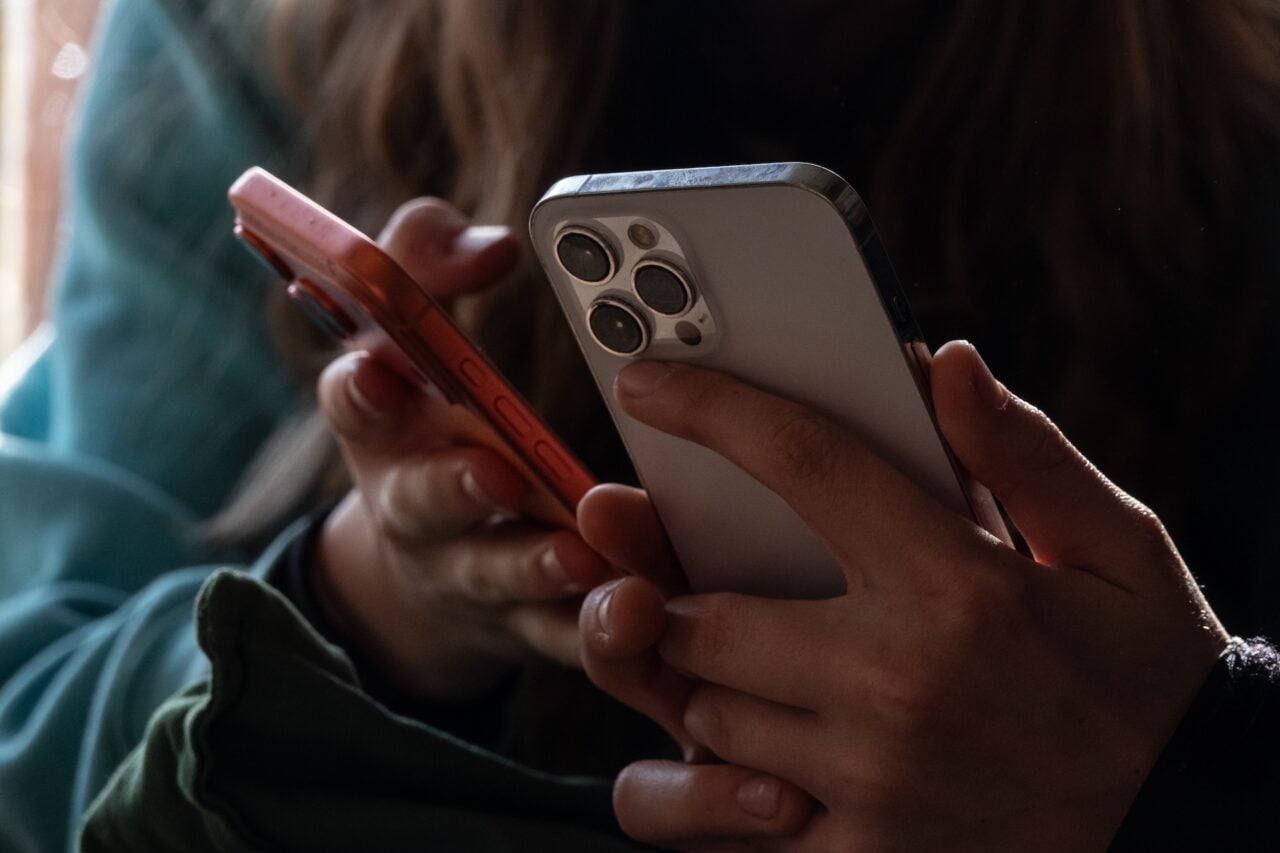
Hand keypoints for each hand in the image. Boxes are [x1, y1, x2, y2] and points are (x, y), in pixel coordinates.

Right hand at [313, 199, 611, 701]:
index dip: (362, 390)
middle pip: (420, 503)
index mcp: (385, 429)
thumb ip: (432, 265)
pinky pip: (557, 637)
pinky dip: (595, 631)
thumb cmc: (435, 415)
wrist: (435, 559)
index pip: (355, 403)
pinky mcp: (527, 624)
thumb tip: (490, 247)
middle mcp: (415, 507)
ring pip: (495, 577)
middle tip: (496, 472)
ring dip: (533, 568)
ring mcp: (470, 572)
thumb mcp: (413, 334)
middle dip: (452, 488)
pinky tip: (637, 612)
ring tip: (579, 557)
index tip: (378, 372)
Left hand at [579, 341, 1227, 850]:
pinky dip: (701, 787)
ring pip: (707, 714)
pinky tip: (733, 756)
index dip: (710, 409)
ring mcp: (872, 785)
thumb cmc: (1148, 673)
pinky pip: (722, 825)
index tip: (647, 383)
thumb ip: (1022, 452)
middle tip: (678, 568)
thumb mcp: (1116, 547)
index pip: (804, 465)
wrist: (1189, 822)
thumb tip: (945, 363)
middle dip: (672, 587)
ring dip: (695, 677)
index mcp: (957, 586)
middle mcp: (899, 685)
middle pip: (708, 615)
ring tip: (725, 653)